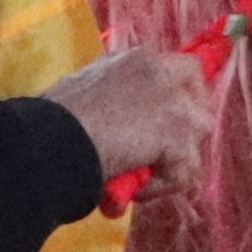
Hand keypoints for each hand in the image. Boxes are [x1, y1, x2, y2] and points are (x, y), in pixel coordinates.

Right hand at [41, 41, 212, 185]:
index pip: (177, 68)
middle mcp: (161, 72)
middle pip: (198, 90)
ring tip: (141, 178)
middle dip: (188, 119)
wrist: (54, 139)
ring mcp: (175, 103)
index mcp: (136, 60)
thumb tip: (114, 122)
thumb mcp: (84, 90)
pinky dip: (159, 188)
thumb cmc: (53, 120)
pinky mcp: (179, 135)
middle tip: (166, 146)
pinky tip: (132, 191)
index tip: (166, 116)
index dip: (175, 95)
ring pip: (198, 133)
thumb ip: (110, 96)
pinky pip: (185, 173)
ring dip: (174, 159)